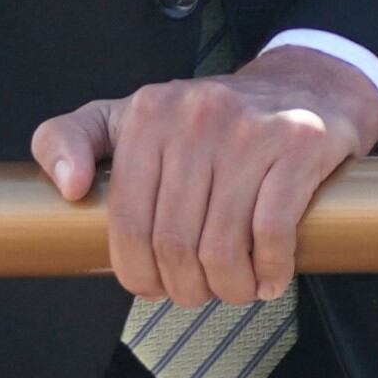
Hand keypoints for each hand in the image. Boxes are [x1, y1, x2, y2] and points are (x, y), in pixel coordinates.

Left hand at [30, 42, 377, 304]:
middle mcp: (198, 115)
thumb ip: (70, 138)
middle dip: (185, 287)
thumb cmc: (211, 118)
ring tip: (235, 289)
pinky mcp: (300, 143)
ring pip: (222, 245)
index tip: (153, 287)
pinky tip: (270, 277)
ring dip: (229, 287)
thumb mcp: (130, 115)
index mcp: (150, 113)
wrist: (307, 84)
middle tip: (198, 293)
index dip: (136, 272)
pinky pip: (273, 230)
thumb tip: (70, 188)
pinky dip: (270, 269)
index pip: (127, 221)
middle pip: (175, 241)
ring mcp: (252, 128)